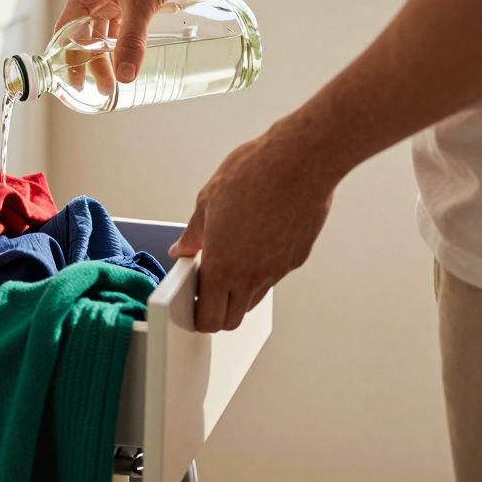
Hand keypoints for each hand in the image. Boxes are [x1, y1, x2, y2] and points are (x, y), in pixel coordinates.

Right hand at [56, 0, 208, 82]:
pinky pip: (125, 25)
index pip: (66, 28)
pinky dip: (125, 43)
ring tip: (118, 79)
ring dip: (109, 55)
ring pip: (106, 32)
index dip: (67, 56)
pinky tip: (132, 57)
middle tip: (104, 87)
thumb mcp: (141, 3)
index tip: (74, 80)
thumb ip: (132, 41)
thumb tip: (125, 74)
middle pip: (86, 34)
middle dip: (93, 61)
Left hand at [167, 124, 341, 331]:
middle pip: (233, 319)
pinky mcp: (297, 258)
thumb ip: (194, 234)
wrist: (299, 162)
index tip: (191, 306)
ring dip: (240, 291)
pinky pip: (275, 275)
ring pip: (255, 298)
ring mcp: (278, 270)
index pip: (209, 318)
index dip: (198, 317)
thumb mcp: (207, 201)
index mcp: (223, 266)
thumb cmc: (253, 175)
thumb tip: (183, 248)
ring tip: (231, 261)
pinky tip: (257, 242)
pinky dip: (263, 269)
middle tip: (207, 290)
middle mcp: (252, 276)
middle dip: (218, 312)